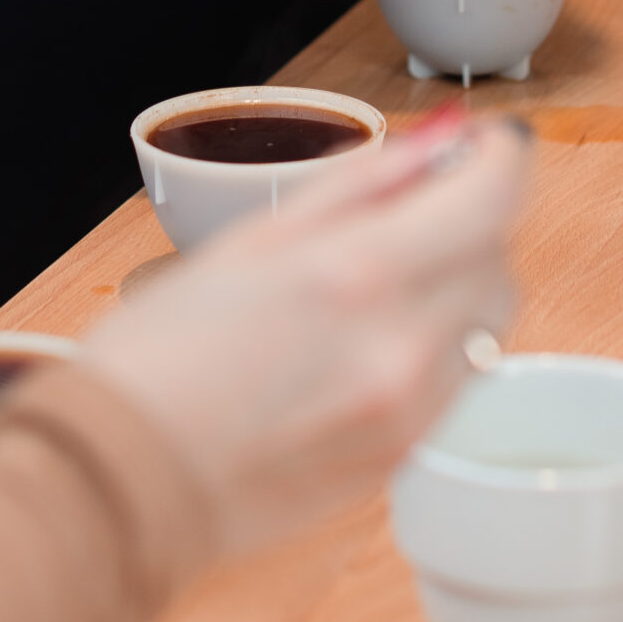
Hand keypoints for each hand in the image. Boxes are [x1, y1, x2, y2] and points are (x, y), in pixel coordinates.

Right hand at [81, 113, 529, 557]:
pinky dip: (435, 350)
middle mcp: (402, 349)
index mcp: (360, 274)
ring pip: (487, 329)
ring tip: (382, 286)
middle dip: (473, 226)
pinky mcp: (399, 463)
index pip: (492, 199)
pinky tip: (365, 346)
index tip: (484, 145)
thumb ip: (363, 185)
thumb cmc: (161, 351)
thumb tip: (440, 140)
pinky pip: (454, 387)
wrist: (122, 480)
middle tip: (419, 212)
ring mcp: (407, 416)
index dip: (499, 159)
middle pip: (499, 265)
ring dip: (459, 289)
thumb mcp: (254, 237)